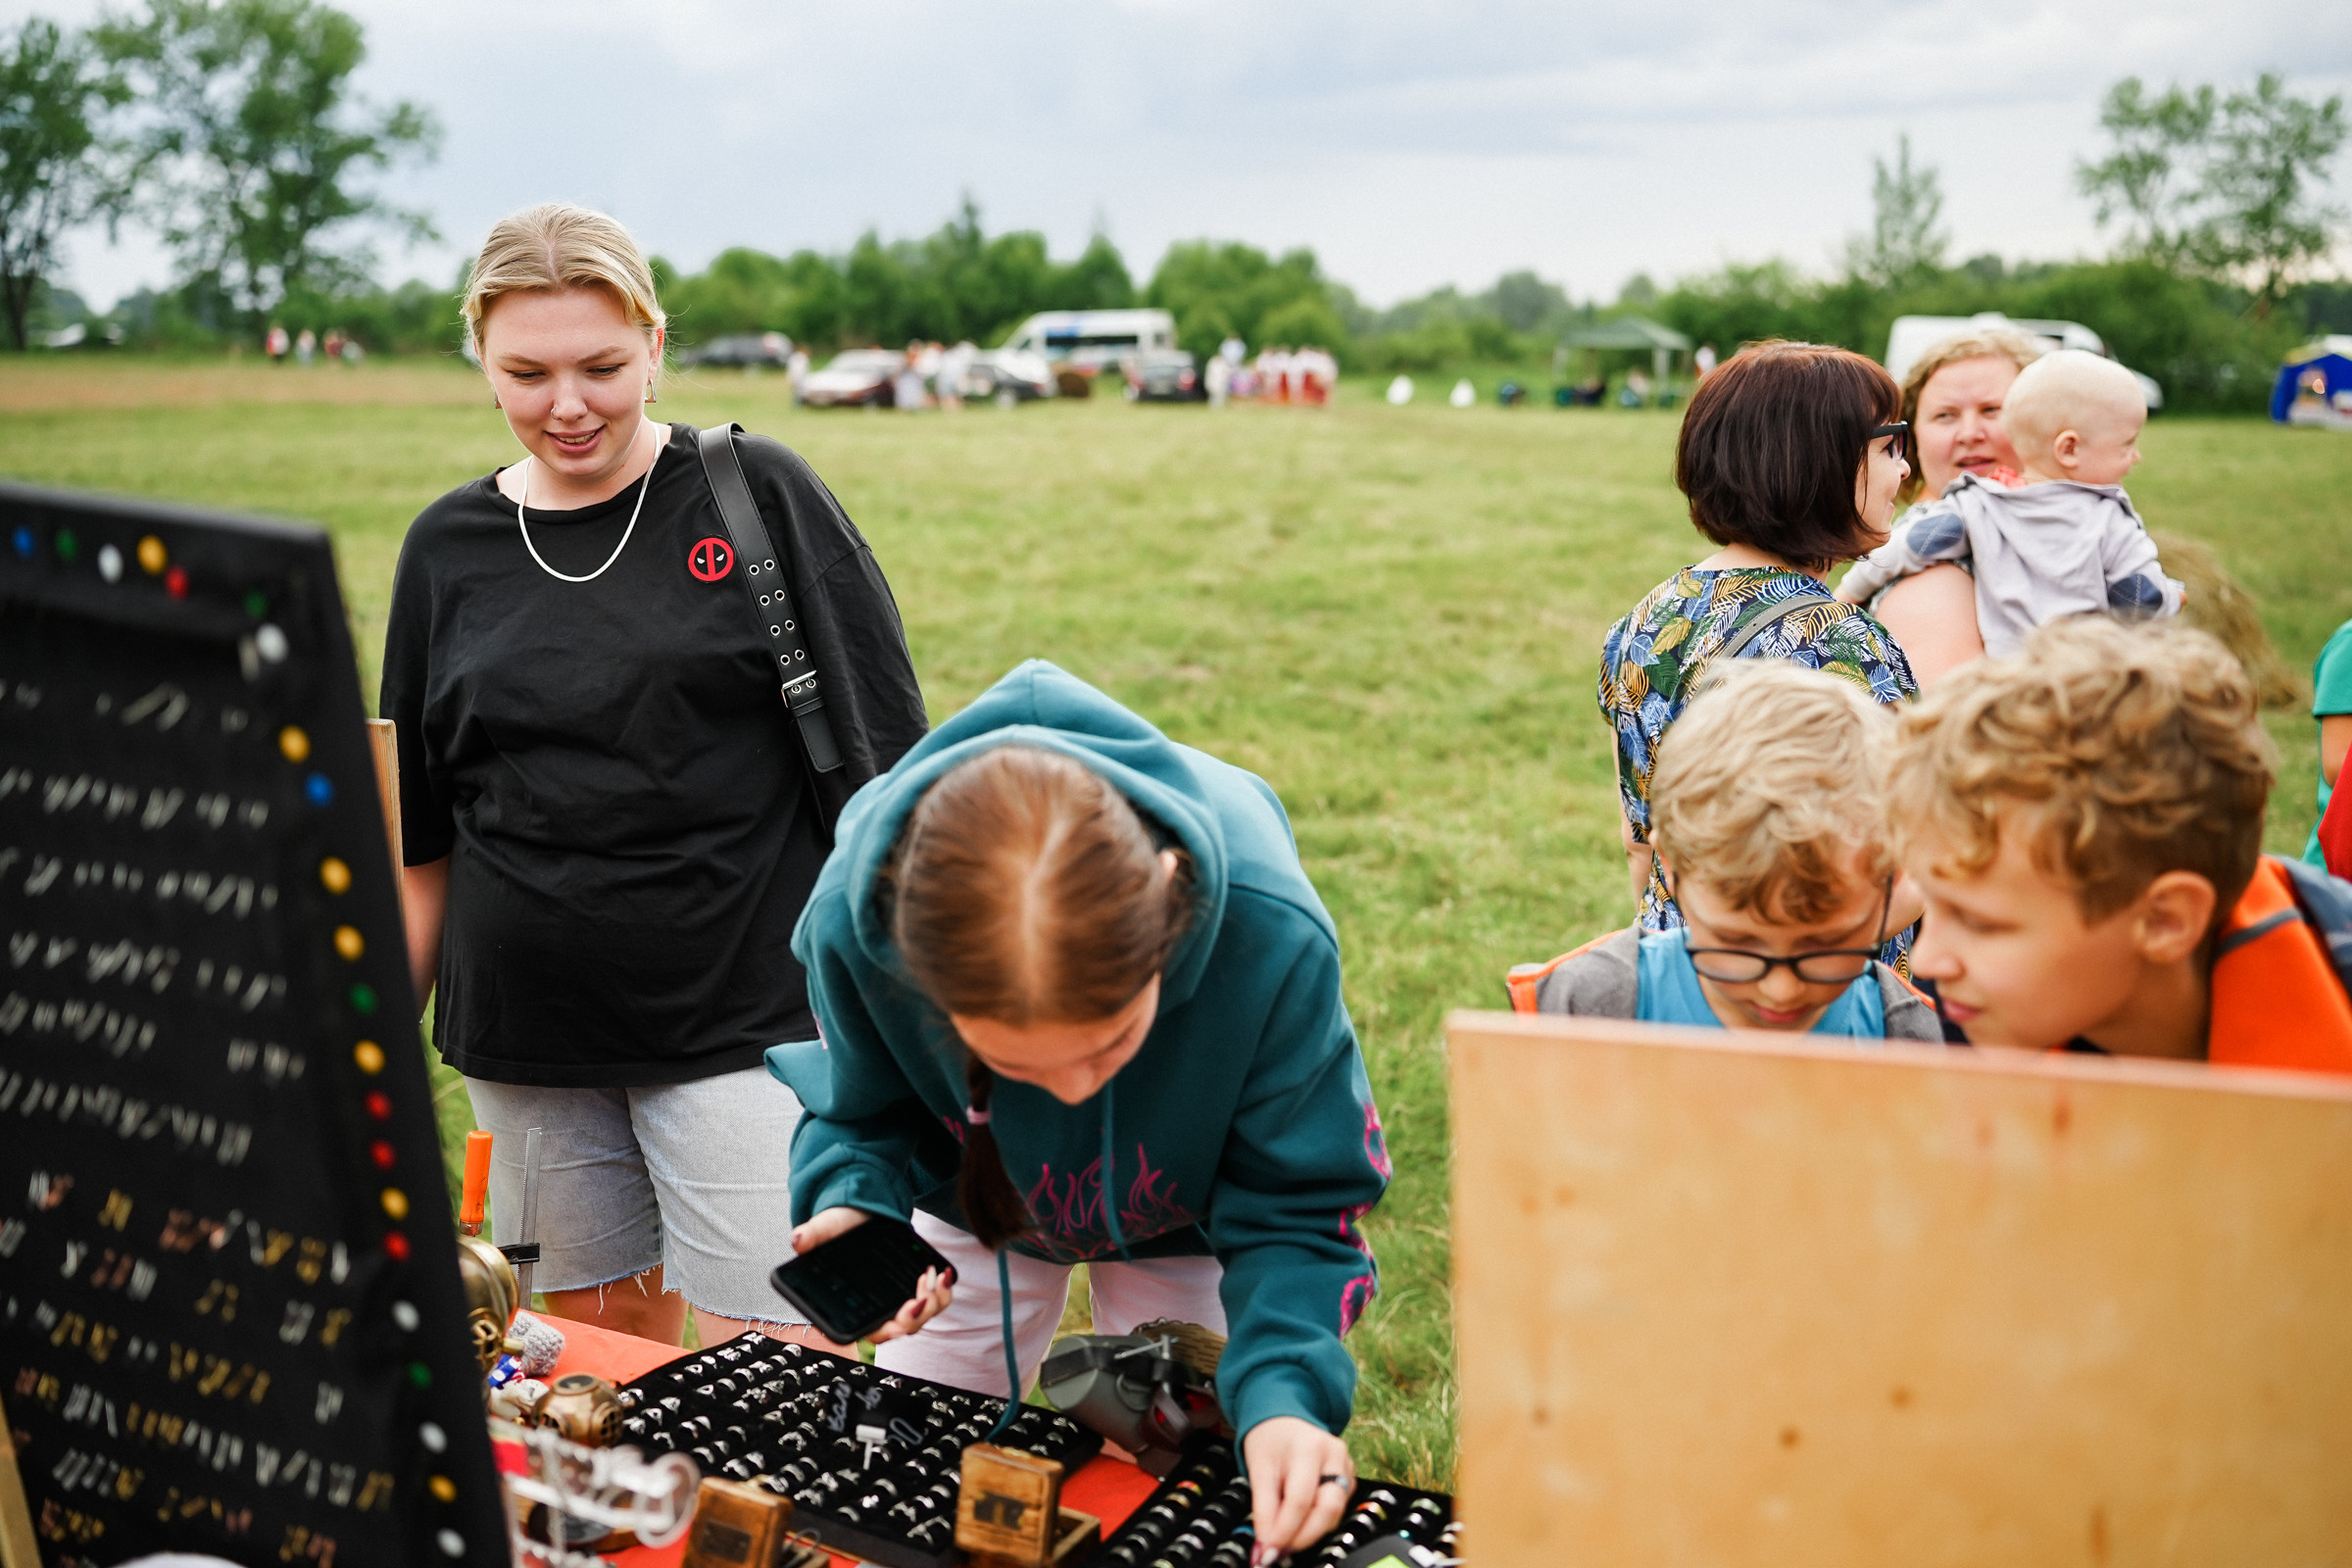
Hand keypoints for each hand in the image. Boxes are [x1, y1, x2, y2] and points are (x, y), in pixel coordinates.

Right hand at [787, 1207, 953, 1342]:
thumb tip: (798, 1239)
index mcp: (849, 1305)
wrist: (862, 1211)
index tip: (899, 1320)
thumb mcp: (827, 1226)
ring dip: (932, 1302)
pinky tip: (942, 1273)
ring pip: (920, 1318)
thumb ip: (814, 1234)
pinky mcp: (914, 1288)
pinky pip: (933, 1302)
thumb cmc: (841, 1225)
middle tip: (920, 1296)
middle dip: (914, 1318)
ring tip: (931, 1274)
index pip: (867, 1331)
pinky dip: (942, 1292)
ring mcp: (897, 1300)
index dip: (885, 1332)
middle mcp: (874, 1309)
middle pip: (898, 1329)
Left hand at [1241, 1416, 1352, 1562]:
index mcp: (1310, 1447)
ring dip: (1310, 1532)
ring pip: (1335, 1513)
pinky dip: (1317, 1521)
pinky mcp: (1351, 1479)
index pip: (1301, 1500)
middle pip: (1328, 1509)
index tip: (1269, 1551)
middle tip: (1280, 1550)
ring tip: (1285, 1537)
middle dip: (1304, 1537)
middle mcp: (1335, 1456)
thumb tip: (1266, 1545)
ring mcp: (1347, 1467)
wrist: (1284, 1422)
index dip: (1285, 1531)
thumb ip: (1263, 1509)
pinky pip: (1338, 1509)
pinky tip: (1300, 1522)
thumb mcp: (1258, 1469)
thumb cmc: (1271, 1442)